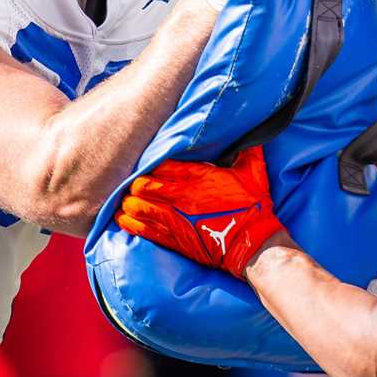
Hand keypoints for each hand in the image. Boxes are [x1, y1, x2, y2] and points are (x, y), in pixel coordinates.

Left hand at [117, 146, 284, 276]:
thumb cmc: (253, 207)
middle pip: (146, 186)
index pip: (163, 165)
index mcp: (198, 177)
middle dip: (137, 183)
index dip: (152, 164)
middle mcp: (182, 197)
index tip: (149, 164)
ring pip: (141, 208)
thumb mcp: (254, 172)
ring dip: (130, 203)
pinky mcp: (175, 239)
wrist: (251, 243)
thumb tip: (252, 133)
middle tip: (135, 183)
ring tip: (126, 201)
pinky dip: (131, 224)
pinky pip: (145, 230)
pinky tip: (122, 219)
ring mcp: (176, 219)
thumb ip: (248, 150)